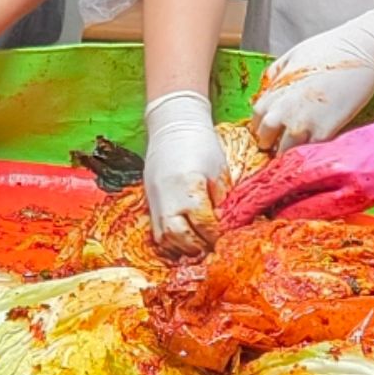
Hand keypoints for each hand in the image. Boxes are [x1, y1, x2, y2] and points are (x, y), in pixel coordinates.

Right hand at [141, 91, 230, 252]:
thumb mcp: (218, 171)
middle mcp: (168, 197)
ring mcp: (155, 201)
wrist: (173, 125)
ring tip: (197, 249)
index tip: (224, 240)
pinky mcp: (149, 202)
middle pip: (180, 236)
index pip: (204, 224)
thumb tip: (223, 225)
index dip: (215, 236)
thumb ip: (221, 200)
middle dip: (198, 247)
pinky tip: (182, 243)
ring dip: (182, 248)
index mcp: (189, 187)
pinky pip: (156, 233)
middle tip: (211, 249)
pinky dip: (169, 242)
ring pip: (165, 238)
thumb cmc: (201, 144)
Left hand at [250, 5, 373, 148]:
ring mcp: (303, 123)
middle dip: (272, 143)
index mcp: (275, 92)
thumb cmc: (329, 48)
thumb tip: (268, 85)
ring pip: (285, 152)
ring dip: (290, 152)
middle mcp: (284, 110)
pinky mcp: (324, 132)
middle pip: (265, 139)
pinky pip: (309, 152)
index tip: (271, 130)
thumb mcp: (293, 56)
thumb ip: (277, 73)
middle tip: (283, 142)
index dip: (263, 127)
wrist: (361, 50)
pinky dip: (310, 152)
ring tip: (300, 147)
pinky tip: (316, 146)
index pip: (257, 120)